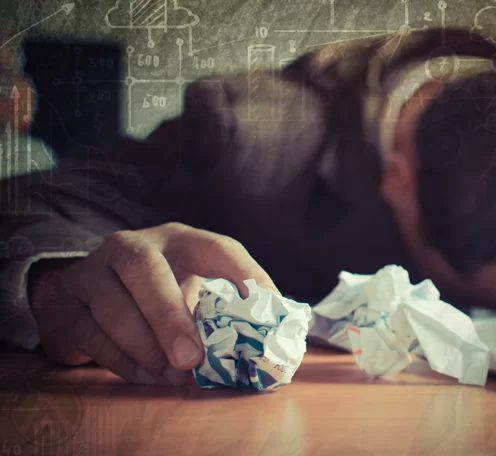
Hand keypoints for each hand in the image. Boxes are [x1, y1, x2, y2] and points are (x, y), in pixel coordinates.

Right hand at [27, 222, 279, 385]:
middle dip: (170, 318)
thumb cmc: (152, 293)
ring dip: (148, 349)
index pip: (216, 247)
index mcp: (176, 240)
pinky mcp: (65, 303)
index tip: (265, 306)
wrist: (83, 294)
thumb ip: (217, 308)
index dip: (244, 273)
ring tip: (174, 376)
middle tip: (193, 359)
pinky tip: (149, 376)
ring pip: (115, 308)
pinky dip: (125, 363)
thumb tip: (267, 336)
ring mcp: (92, 271)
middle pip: (146, 271)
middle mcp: (131, 246)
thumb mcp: (186, 288)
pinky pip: (93, 336)